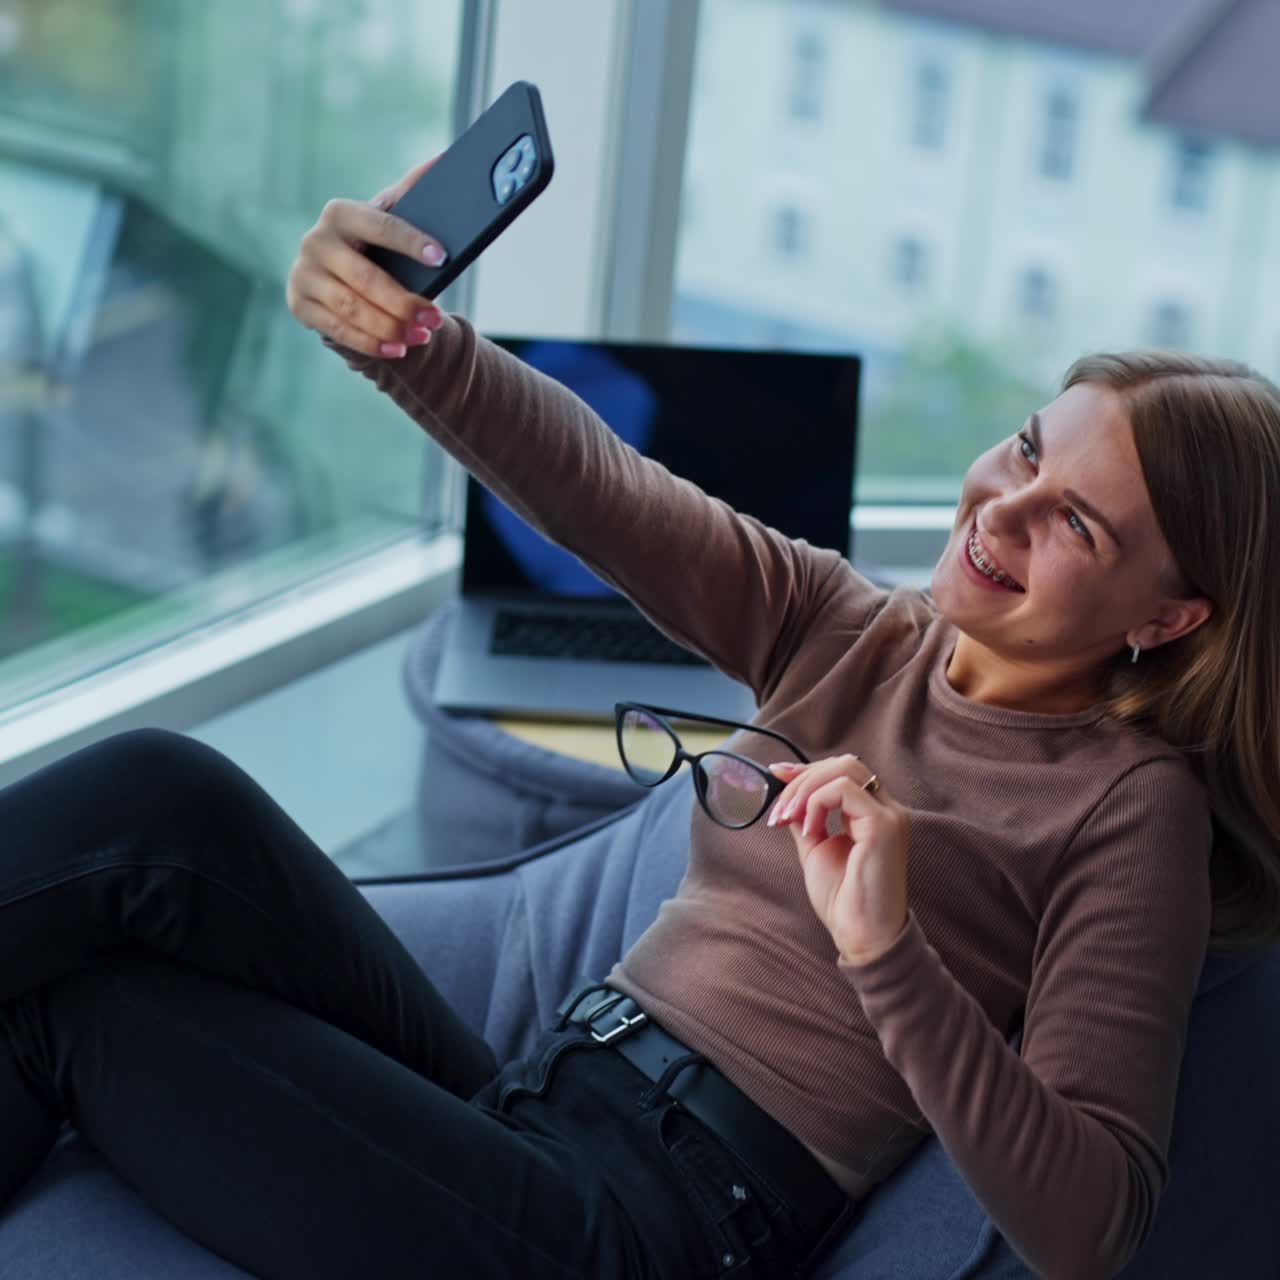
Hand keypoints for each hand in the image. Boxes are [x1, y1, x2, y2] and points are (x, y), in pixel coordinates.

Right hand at [285, 156, 448, 358]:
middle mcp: (315, 241)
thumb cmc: (369, 244)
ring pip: (353, 308)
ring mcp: (303, 274)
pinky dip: (371, 343)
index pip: (380, 226)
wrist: (332, 274)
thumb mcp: (386, 216)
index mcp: (340, 213)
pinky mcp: (299, 304)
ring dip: (391, 326)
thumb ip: (411, 192)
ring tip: (422, 335)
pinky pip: (339, 330)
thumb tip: (443, 160)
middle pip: (366, 278)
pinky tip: (397, 349)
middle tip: (435, 317)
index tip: (442, 256)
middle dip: (404, 301)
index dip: (411, 241)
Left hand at [767, 755, 909, 964]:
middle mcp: (887, 809)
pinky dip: (817, 802)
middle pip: (845, 764)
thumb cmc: (842, 900)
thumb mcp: (816, 848)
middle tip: (779, 809)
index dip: (807, 770)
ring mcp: (889, 815)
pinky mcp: (884, 826)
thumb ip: (806, 819)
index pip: (843, 773)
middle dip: (803, 778)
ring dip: (806, 789)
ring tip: (787, 818)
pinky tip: (809, 829)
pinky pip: (844, 790)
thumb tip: (787, 794)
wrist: (861, 935)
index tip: (776, 773)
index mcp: (874, 814)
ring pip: (845, 769)